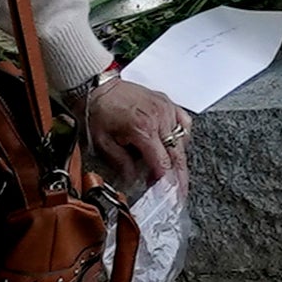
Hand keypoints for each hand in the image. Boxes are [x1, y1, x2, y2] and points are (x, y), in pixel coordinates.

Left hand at [84, 73, 192, 191]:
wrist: (97, 87)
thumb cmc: (98, 111)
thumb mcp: (102, 142)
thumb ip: (121, 163)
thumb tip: (134, 180)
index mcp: (142, 129)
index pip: (163, 163)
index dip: (166, 181)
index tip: (166, 193)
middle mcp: (159, 118)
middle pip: (178, 155)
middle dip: (179, 177)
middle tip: (179, 193)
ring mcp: (166, 108)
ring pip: (182, 141)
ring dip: (178, 158)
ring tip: (171, 171)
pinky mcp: (167, 102)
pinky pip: (184, 123)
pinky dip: (181, 136)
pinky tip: (173, 145)